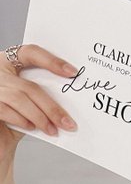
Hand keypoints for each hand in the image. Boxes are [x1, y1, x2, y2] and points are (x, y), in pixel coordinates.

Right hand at [0, 44, 77, 160]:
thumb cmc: (12, 119)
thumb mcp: (29, 102)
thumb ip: (41, 95)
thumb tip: (68, 103)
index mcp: (10, 63)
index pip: (31, 53)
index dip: (51, 61)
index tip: (72, 72)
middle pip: (30, 86)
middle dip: (52, 107)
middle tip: (67, 122)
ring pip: (20, 99)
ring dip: (40, 117)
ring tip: (52, 130)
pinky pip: (5, 109)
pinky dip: (21, 120)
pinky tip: (31, 127)